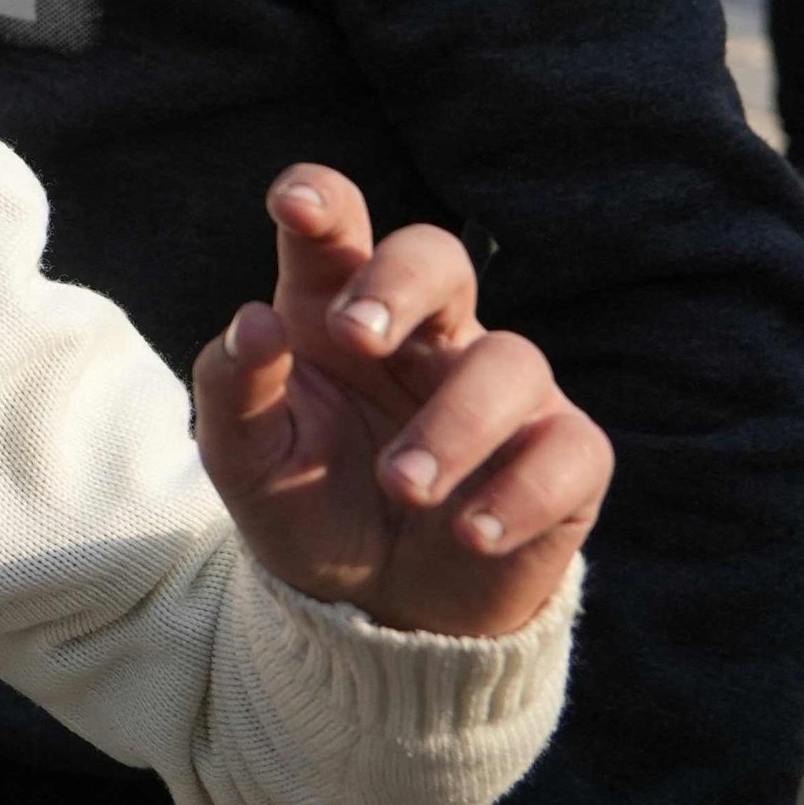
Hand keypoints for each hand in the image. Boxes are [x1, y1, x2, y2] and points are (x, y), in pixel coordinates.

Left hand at [191, 165, 609, 637]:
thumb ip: (233, 386)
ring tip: (401, 487)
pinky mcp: (562, 459)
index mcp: (334, 308)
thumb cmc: (305, 500)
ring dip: (453, 424)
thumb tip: (254, 322)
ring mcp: (501, 390)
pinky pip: (569, 450)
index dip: (321, 199)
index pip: (337, 227)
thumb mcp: (244, 456)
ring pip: (509, 361)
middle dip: (400, 282)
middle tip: (355, 334)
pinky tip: (469, 530)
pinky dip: (521, 491)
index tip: (297, 206)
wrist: (372, 605)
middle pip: (438, 256)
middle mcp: (425, 333)